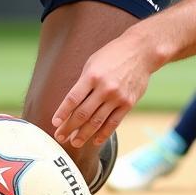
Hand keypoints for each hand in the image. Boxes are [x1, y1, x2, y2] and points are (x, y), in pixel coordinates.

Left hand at [52, 34, 153, 148]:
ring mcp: (117, 97)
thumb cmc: (113, 55)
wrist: (140, 51)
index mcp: (92, 76)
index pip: (73, 99)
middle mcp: (104, 88)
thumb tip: (72, 105)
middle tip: (60, 136)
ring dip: (84, 135)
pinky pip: (113, 123)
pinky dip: (103, 134)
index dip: (62, 113)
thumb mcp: (93, 63)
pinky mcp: (128, 103)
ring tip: (74, 142)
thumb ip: (83, 83)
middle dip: (69, 127)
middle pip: (83, 114)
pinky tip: (95, 141)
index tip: (55, 123)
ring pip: (97, 122)